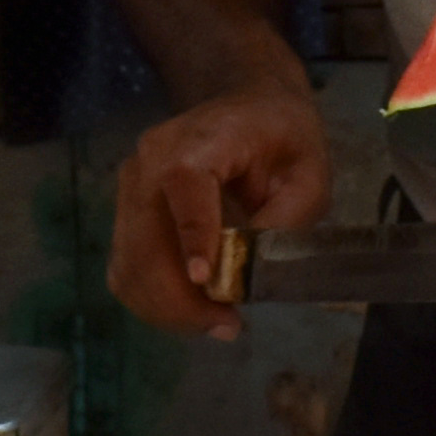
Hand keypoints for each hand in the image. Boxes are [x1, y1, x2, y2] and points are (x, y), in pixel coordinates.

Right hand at [107, 81, 330, 337]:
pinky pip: (127, 269)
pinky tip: (191, 311)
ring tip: (216, 322)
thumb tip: (247, 273)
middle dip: (182, 299)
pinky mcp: (126, 214)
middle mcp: (151, 160)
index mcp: (203, 139)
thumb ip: (285, 220)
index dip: (192, 233)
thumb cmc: (282, 139)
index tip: (206, 280)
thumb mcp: (309, 175)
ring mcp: (132, 188)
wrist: (248, 110)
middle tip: (227, 325)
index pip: (184, 182)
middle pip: (146, 240)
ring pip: (130, 265)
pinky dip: (154, 301)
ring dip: (167, 308)